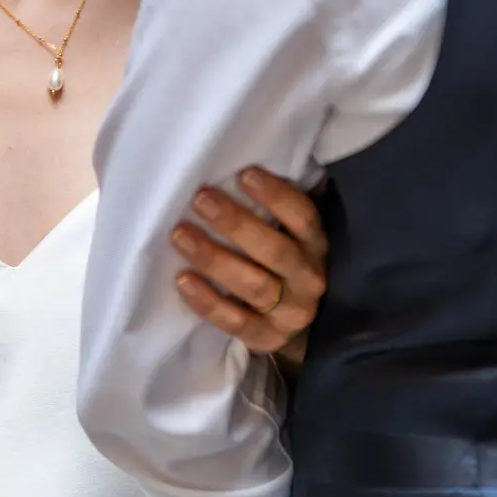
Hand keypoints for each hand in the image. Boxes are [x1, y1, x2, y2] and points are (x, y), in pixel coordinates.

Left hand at [171, 167, 326, 359]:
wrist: (292, 318)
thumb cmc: (281, 256)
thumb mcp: (290, 232)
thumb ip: (276, 206)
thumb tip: (245, 158)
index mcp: (315, 245)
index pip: (303, 218)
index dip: (276, 196)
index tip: (244, 174)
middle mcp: (308, 279)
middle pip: (275, 251)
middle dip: (236, 224)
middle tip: (201, 199)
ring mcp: (289, 313)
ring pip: (253, 285)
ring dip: (215, 259)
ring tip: (180, 234)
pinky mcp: (266, 338)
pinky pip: (236, 322)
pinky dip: (208, 303)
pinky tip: (183, 280)